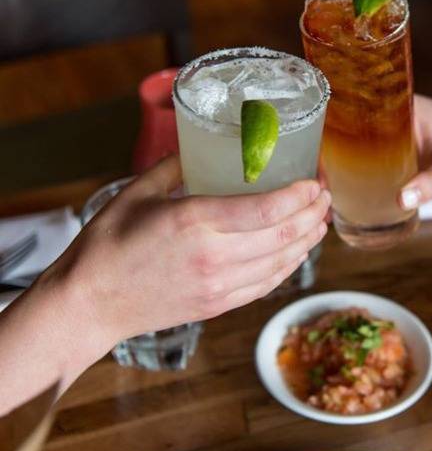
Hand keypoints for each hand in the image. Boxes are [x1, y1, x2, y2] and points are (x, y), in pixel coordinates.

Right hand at [40, 156, 330, 342]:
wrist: (89, 304)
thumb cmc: (107, 245)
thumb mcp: (138, 193)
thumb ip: (176, 166)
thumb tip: (202, 145)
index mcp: (194, 221)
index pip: (267, 209)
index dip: (300, 196)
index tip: (314, 181)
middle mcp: (214, 255)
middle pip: (285, 234)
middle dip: (314, 212)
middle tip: (324, 195)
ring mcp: (220, 285)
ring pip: (284, 261)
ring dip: (309, 238)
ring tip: (320, 219)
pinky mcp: (220, 305)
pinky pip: (269, 284)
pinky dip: (290, 264)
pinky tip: (298, 249)